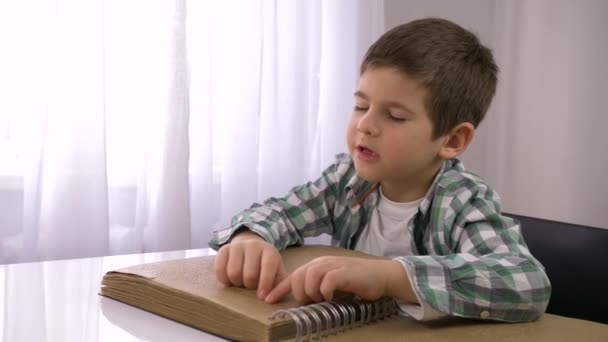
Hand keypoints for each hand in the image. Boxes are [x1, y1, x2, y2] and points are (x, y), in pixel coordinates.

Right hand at [214, 230, 285, 298]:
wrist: (252, 249)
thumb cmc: (265, 267)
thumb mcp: (276, 274)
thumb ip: (278, 287)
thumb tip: (269, 300)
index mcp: (269, 251)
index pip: (268, 266)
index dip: (265, 283)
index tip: (261, 297)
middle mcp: (253, 245)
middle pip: (249, 274)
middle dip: (249, 286)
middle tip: (250, 286)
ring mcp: (237, 246)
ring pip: (233, 273)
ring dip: (236, 283)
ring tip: (241, 282)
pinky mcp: (224, 249)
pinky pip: (219, 269)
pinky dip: (223, 280)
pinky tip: (229, 280)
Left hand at [264, 256, 416, 304]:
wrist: (380, 275)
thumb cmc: (355, 282)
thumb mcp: (331, 285)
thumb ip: (316, 288)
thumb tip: (302, 301)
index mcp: (316, 265)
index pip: (293, 276)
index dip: (279, 289)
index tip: (267, 300)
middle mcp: (322, 263)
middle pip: (298, 278)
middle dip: (301, 294)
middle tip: (314, 301)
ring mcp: (333, 266)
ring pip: (309, 279)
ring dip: (313, 293)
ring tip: (324, 299)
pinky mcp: (344, 272)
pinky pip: (326, 282)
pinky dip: (326, 291)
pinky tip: (333, 296)